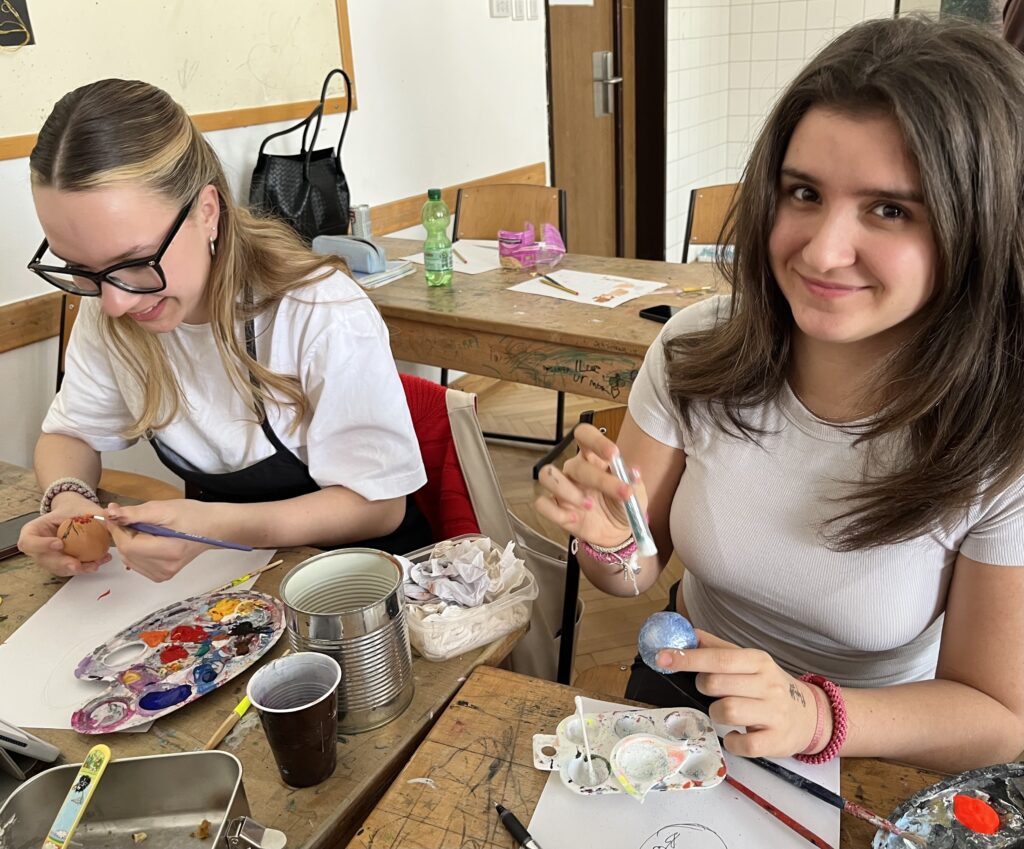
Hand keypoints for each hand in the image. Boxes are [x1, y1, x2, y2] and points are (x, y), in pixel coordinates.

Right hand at [17, 494, 112, 576]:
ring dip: (77, 569)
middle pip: (44, 560)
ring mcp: (49, 558)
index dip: (41, 545)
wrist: (78, 513)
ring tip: (95, 564)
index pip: (28, 542)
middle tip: (77, 565)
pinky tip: (100, 561)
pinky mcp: (63, 564)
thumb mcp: (81, 506)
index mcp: (34, 530)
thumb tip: (111, 515)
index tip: (59, 544)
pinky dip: (86, 567)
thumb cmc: (74, 508)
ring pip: (59, 568)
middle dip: (62, 564)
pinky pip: (72, 569)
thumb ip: (95, 512)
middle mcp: (38, 547)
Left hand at [103, 500, 209, 582]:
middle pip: (126, 553)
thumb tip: (110, 513)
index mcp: (168, 551)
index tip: (117, 515)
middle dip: (124, 535)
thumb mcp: (163, 508)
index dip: (118, 529)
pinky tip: (148, 541)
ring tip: (146, 530)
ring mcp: (163, 574)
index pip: (127, 545)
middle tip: (136, 520)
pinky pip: (136, 564)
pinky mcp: (161, 576)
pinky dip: (135, 551)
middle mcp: (165, 568)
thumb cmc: (192, 515)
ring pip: (128, 559)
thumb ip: (135, 513)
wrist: (211, 527)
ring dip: (129, 543)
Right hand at [534, 423, 647, 548]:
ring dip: (568, 491)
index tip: (613, 453)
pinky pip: (542, 504)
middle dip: (600, 480)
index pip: (584, 435)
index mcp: (593, 458)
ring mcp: (562, 489)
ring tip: (589, 505)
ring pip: (547, 475)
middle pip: (574, 465)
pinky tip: (575, 518)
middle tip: (621, 493)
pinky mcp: (556, 508)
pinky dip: (557, 512)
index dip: (596, 440)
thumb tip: (633, 472)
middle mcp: (574, 470)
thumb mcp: (635, 493)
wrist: (618, 533)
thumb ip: (633, 481)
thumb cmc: (623, 505)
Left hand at [655, 630, 823, 757]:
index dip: (687, 658)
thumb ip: (717, 648)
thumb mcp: (748, 662)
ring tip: (725, 711)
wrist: (810, 716)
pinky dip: (732, 742)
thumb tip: (687, 632)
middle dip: (704, 687)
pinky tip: (736, 735)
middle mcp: (768, 684)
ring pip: (727, 711)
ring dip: (716, 713)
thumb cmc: (769, 686)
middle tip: (710, 690)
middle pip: (717, 684)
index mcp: (758, 661)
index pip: (718, 657)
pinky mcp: (776, 740)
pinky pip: (743, 745)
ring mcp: (774, 713)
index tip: (662, 657)